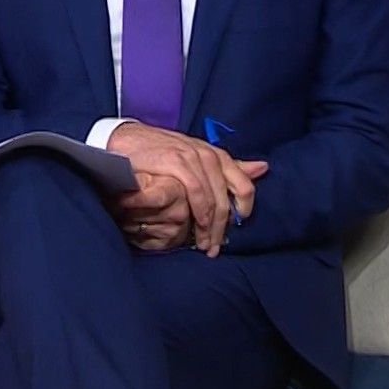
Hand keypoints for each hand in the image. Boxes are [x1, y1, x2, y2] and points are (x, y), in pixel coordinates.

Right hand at [106, 123, 268, 255]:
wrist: (125, 141)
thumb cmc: (160, 152)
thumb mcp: (197, 158)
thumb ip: (228, 167)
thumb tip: (263, 168)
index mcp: (216, 154)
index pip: (243, 184)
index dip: (244, 209)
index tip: (236, 227)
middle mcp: (208, 155)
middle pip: (227, 198)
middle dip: (222, 227)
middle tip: (214, 247)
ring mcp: (193, 157)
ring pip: (213, 200)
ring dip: (209, 228)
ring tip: (203, 245)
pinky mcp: (177, 162)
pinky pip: (196, 194)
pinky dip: (198, 214)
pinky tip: (193, 228)